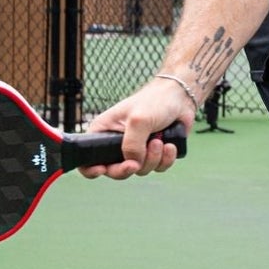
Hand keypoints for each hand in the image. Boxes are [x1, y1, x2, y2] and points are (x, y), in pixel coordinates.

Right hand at [78, 77, 195, 179]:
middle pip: (115, 170)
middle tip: (135, 164)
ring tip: (159, 141)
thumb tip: (133, 163)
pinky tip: (169, 145)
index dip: (91, 168)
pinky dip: (165, 160)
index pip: (87, 158)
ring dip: (152, 159)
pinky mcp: (154, 153)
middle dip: (128, 168)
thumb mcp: (138, 120)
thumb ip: (132, 145)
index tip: (102, 170)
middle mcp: (118, 143)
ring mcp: (137, 149)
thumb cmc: (155, 101)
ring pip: (140, 170)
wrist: (180, 98)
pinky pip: (157, 168)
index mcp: (104, 132)